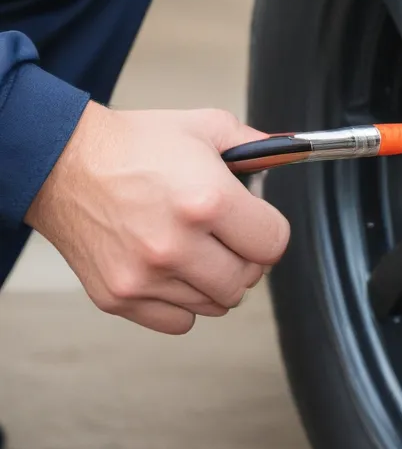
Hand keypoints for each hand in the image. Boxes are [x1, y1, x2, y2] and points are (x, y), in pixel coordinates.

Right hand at [26, 103, 290, 334]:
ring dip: (215, 280)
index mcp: (207, 202)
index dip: (269, 230)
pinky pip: (180, 322)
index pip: (273, 244)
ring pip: (216, 304)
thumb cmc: (134, 144)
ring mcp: (146, 277)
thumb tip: (292, 154)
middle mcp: (177, 245)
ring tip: (195, 247)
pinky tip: (172, 269)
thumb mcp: (206, 127)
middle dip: (246, 257)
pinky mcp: (120, 297)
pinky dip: (183, 302)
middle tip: (227, 236)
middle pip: (247, 280)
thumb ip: (258, 146)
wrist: (62, 162)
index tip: (256, 222)